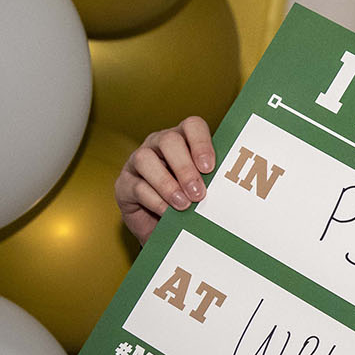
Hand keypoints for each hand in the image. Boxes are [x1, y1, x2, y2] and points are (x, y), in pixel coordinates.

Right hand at [115, 116, 215, 243]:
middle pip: (169, 140)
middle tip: (198, 192)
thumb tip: (230, 187)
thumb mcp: (204, 188)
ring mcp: (138, 162)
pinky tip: (168, 213)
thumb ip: (213, 180)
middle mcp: (158, 144)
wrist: (164, 229)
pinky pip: (137, 186)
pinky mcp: (124, 184)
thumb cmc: (189, 202)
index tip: (209, 168)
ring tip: (183, 204)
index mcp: (183, 139)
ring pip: (146, 159)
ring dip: (167, 183)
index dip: (201, 143)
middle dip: (185, 167)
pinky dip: (155, 200)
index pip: (192, 126)